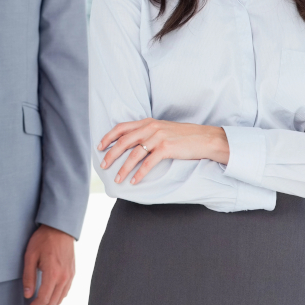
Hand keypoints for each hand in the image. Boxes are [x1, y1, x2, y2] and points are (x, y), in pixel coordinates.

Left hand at [20, 224, 75, 304]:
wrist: (60, 228)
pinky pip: (65, 292)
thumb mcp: (30, 255)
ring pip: (59, 300)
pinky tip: (48, 299)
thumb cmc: (43, 239)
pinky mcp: (72, 274)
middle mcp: (64, 278)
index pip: (42, 299)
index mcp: (53, 274)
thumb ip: (28, 276)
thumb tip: (27, 295)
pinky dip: (56, 299)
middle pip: (51, 303)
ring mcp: (70, 276)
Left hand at [98, 119, 229, 184]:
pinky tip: (134, 181)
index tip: (99, 147)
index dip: (108, 137)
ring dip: (123, 168)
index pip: (121, 128)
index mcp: (147, 122)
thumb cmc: (183, 136)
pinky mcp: (166, 148)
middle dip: (110, 154)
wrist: (204, 138)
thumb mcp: (162, 129)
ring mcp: (158, 138)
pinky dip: (139, 174)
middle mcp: (150, 128)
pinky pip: (148, 163)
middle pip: (123, 141)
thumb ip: (147, 133)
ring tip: (117, 179)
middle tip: (103, 166)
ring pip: (134, 154)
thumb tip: (132, 143)